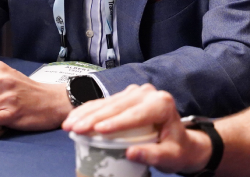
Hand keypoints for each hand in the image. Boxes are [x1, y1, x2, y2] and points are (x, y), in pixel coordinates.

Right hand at [63, 84, 210, 174]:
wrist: (181, 141)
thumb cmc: (176, 150)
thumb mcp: (169, 157)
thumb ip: (153, 155)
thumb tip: (131, 153)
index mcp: (162, 104)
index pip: (135, 113)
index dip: (116, 122)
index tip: (97, 131)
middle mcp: (148, 93)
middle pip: (117, 106)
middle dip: (94, 118)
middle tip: (74, 130)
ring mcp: (136, 92)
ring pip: (107, 102)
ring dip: (86, 113)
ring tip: (68, 125)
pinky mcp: (127, 96)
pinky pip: (105, 102)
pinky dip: (88, 110)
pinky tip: (73, 117)